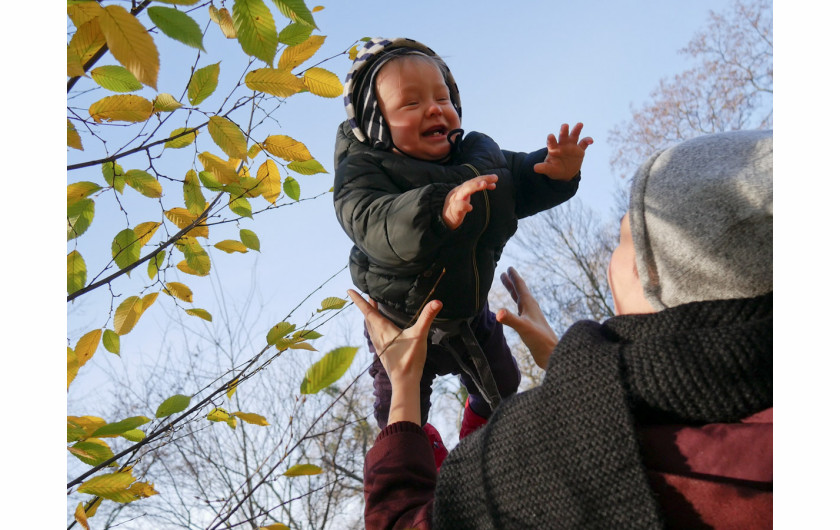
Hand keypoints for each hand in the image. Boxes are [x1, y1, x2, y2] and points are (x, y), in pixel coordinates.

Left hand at [348, 290, 441, 424]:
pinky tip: (380, 329)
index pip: (367, 311)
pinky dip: (373, 326)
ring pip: (370, 326)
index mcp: (383, 329)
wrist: (404, 382)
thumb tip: (437, 301)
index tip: (349, 290)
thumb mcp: (419, 336)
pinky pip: (374, 334)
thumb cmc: (410, 359)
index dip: (358, 300)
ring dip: (369, 316)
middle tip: (365, 294)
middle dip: (366, 305)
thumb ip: (427, 318)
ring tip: (371, 308)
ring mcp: (379, 345)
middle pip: (368, 317)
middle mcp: (378, 335)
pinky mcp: (383, 351)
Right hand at [442, 174, 497, 229]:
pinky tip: (470, 207)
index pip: (474, 181)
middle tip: (493, 178)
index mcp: (462, 188)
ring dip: (474, 186)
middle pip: (470, 183)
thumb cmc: (457, 206)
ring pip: (464, 191)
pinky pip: (458, 206)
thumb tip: (494, 184)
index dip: (485, 178)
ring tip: (484, 184)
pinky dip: (464, 205)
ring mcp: (455, 200)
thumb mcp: (468, 196)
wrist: (444, 219)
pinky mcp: (453, 210)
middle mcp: (458, 192)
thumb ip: (478, 189)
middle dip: (482, 179)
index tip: (495, 178)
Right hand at [495, 267, 557, 368]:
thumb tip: (498, 313)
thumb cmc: (540, 340)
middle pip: (520, 291)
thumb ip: (510, 319)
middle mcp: (531, 308)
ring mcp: (531, 317)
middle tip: (505, 272)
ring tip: (507, 284)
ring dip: (513, 291)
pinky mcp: (530, 325)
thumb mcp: (523, 327)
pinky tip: (514, 310)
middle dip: (512, 282)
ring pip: (520, 299)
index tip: (509, 267)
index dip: (514, 277)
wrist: (551, 354)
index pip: (520, 286)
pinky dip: (515, 305)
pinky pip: (520, 310)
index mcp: (529, 304)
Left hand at [533, 123, 593, 180]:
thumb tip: (535, 168)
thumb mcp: (549, 169)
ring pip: (574, 136)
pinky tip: (590, 140)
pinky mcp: (580, 150)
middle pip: (563, 136)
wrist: (565, 172)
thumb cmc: (555, 169)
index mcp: (554, 148)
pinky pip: (584, 143)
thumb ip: (543, 168)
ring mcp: (571, 146)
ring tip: (580, 124)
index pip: (551, 143)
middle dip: (563, 131)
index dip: (551, 140)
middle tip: (564, 126)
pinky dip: (587, 140)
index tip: (551, 136)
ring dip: (576, 130)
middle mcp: (562, 145)